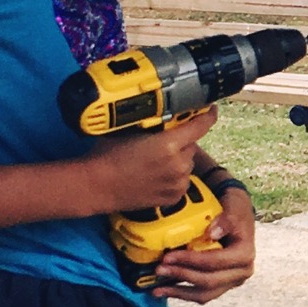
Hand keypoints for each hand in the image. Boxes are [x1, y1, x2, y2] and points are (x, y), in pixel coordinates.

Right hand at [83, 109, 217, 212]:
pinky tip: (155, 173)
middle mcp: (178, 165)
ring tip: (154, 160)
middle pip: (191, 144)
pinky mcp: (174, 196)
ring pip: (187, 162)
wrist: (97, 186)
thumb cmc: (108, 156)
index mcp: (169, 144)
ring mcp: (178, 182)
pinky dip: (174, 174)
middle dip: (181, 139)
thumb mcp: (131, 129)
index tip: (210, 110)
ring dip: (178, 158)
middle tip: (162, 140)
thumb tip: (167, 116)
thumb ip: (154, 123)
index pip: (200, 126)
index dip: (207, 115)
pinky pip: (182, 179)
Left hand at [153, 182, 256, 303]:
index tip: (168, 256)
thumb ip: (226, 219)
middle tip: (159, 270)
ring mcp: (232, 281)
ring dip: (180, 293)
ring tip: (158, 289)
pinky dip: (184, 293)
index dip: (190, 261)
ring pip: (205, 294)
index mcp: (244, 255)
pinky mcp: (222, 284)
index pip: (215, 262)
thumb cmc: (235, 209)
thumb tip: (212, 233)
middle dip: (182, 276)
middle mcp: (241, 272)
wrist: (237, 213)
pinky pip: (202, 294)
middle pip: (209, 281)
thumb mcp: (234, 207)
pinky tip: (166, 290)